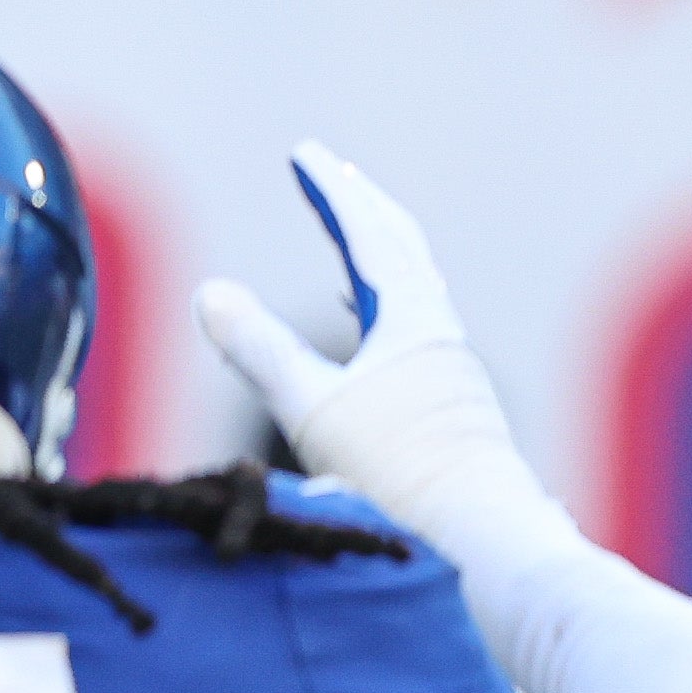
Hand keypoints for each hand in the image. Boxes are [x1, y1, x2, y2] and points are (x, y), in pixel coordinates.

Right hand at [195, 141, 558, 563]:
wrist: (482, 537)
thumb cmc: (399, 474)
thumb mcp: (313, 409)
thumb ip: (257, 350)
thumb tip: (209, 294)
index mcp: (412, 319)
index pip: (369, 235)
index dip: (332, 192)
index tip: (304, 154)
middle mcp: (438, 333)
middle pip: (401, 249)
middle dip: (359, 208)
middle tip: (328, 175)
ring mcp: (448, 370)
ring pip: (411, 291)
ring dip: (375, 255)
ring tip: (348, 239)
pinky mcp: (448, 406)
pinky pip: (412, 332)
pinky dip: (381, 308)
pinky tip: (368, 338)